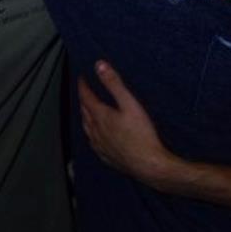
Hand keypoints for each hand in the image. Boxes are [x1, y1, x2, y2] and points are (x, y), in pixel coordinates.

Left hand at [78, 61, 170, 186]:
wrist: (149, 165)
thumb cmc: (142, 135)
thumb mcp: (130, 103)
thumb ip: (114, 84)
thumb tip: (99, 66)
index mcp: (101, 116)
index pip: (86, 97)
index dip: (83, 86)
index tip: (81, 78)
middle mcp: (96, 131)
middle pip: (85, 113)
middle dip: (83, 100)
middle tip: (84, 92)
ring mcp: (101, 146)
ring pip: (87, 129)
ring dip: (85, 118)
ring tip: (87, 112)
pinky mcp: (107, 157)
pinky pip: (94, 144)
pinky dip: (92, 135)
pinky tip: (96, 138)